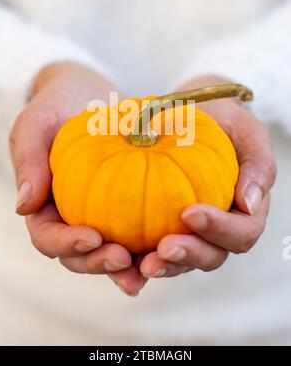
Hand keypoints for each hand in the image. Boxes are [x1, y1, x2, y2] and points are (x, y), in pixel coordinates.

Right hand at [10, 62, 145, 295]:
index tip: (93, 236)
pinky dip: (152, 242)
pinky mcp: (125, 208)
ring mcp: (98, 216)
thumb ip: (28, 160)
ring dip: (128, 266)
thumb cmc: (58, 105)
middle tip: (125, 259)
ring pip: (109, 251)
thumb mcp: (37, 123)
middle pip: (79, 255)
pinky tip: (173, 244)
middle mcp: (70, 217)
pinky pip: (137, 230)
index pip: (48, 236)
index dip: (67, 244)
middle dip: (99, 263)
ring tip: (151, 266)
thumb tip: (24, 206)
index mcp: (43, 205)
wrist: (89, 95)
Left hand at [139, 75, 276, 278]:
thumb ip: (258, 163)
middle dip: (189, 255)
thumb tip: (249, 203)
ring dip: (162, 265)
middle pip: (211, 255)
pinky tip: (118, 254)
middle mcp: (217, 227)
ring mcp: (188, 232)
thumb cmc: (219, 119)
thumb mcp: (244, 130)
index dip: (220, 230)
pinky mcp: (158, 229)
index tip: (190, 212)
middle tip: (163, 248)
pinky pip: (149, 250)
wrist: (186, 111)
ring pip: (179, 260)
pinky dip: (135, 259)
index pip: (241, 232)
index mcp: (242, 210)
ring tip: (138, 261)